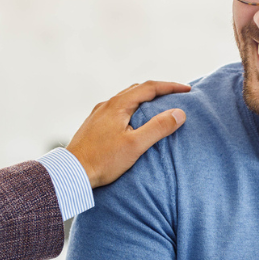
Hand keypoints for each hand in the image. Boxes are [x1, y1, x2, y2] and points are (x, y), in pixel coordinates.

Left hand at [65, 80, 190, 187]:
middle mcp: (107, 104)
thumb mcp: (135, 145)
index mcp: (118, 105)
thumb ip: (158, 128)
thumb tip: (179, 113)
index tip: (187, 90)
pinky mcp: (94, 125)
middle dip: (158, 90)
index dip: (171, 87)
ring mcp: (98, 114)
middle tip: (175, 95)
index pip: (150, 87)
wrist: (71, 172)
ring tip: (158, 106)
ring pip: (126, 99)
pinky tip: (134, 120)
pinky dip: (132, 108)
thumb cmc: (103, 160)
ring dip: (144, 99)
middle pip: (137, 90)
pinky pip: (117, 109)